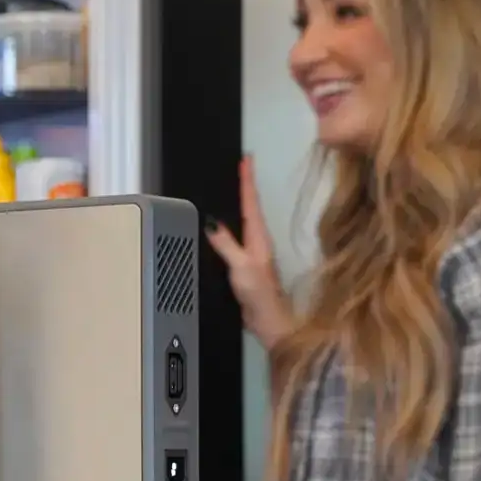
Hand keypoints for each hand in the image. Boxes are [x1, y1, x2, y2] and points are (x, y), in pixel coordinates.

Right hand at [201, 155, 296, 348]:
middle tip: (240, 165)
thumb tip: (211, 221)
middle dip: (245, 184)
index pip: (251, 202)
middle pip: (250, 206)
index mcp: (258, 237)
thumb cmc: (260, 295)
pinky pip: (239, 235)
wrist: (269, 322)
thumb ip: (226, 244)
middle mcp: (258, 241)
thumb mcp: (241, 266)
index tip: (246, 159)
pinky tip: (226, 224)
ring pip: (245, 219)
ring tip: (234, 186)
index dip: (247, 180)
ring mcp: (254, 252)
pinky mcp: (247, 264)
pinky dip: (233, 223)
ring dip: (241, 202)